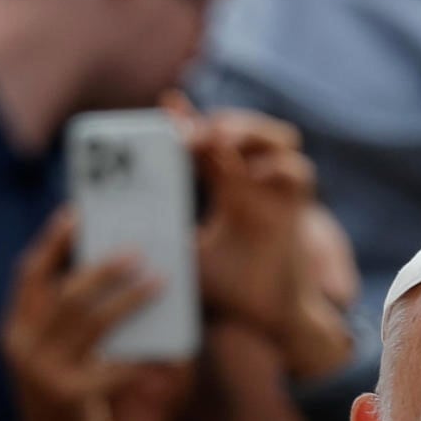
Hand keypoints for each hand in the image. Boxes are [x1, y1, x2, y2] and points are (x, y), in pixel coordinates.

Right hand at [2, 208, 187, 420]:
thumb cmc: (68, 398)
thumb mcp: (60, 355)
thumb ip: (72, 321)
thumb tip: (114, 268)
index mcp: (15, 330)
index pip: (29, 274)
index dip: (53, 242)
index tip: (79, 213)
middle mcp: (22, 348)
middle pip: (64, 294)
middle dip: (103, 269)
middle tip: (137, 251)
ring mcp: (42, 374)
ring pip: (90, 323)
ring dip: (129, 300)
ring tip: (160, 283)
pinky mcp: (68, 398)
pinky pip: (111, 368)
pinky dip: (140, 359)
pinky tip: (166, 354)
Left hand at [182, 101, 351, 379]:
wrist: (266, 316)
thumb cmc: (231, 288)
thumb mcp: (188, 256)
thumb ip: (165, 234)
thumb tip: (122, 228)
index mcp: (229, 186)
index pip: (209, 142)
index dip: (191, 120)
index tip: (166, 104)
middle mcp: (255, 182)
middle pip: (243, 129)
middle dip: (217, 122)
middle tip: (191, 133)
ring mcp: (277, 192)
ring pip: (277, 138)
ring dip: (250, 130)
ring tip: (221, 138)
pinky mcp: (297, 210)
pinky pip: (299, 173)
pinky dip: (279, 166)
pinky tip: (253, 174)